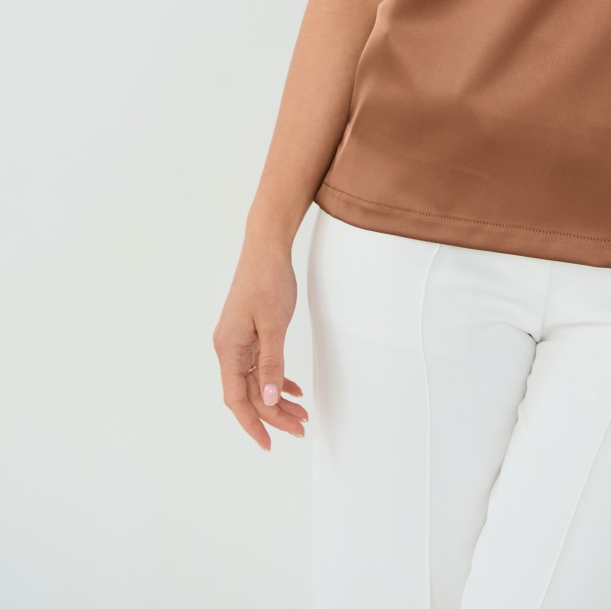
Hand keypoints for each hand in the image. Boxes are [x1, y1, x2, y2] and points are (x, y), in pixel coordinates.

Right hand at [212, 241, 307, 450]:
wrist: (267, 248)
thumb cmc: (268, 281)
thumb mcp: (274, 324)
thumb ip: (272, 363)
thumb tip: (270, 399)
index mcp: (228, 348)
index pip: (237, 398)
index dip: (252, 424)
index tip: (269, 443)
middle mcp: (229, 348)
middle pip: (249, 393)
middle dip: (273, 414)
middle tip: (299, 427)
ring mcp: (238, 342)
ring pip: (257, 382)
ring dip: (278, 399)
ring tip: (301, 414)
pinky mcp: (250, 334)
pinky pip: (261, 366)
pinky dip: (277, 379)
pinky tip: (294, 390)